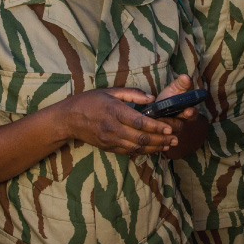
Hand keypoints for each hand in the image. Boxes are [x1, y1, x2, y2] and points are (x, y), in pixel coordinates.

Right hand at [59, 87, 177, 155]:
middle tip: (175, 139)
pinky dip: (143, 151)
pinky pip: (129, 152)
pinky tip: (154, 149)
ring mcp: (110, 140)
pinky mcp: (108, 147)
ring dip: (155, 148)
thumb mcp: (110, 91)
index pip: (139, 122)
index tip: (169, 127)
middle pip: (141, 138)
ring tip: (169, 146)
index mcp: (114, 111)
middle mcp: (112, 128)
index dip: (156, 127)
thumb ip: (132, 94)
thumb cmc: (89, 101)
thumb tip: (152, 98)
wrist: (68, 119)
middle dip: (160, 139)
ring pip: (137, 148)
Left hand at [153, 74, 207, 158]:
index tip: (187, 111)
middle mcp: (182, 124)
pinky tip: (151, 138)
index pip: (192, 113)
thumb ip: (180, 85)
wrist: (161, 116)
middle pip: (179, 125)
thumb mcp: (175, 91)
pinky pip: (162, 143)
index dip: (190, 113)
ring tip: (155, 127)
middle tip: (165, 121)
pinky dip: (156, 141)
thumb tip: (186, 76)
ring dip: (162, 132)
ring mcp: (174, 134)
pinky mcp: (165, 142)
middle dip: (171, 123)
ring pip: (169, 135)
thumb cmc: (168, 101)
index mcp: (187, 112)